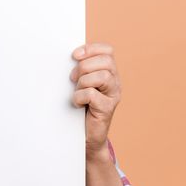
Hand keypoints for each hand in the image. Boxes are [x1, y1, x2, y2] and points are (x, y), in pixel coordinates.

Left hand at [69, 42, 121, 156]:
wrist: (85, 136)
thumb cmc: (80, 107)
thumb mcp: (80, 84)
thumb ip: (81, 70)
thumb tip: (70, 56)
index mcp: (109, 72)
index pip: (107, 51)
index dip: (91, 49)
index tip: (74, 56)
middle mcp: (115, 82)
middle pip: (106, 61)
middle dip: (84, 66)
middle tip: (72, 78)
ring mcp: (113, 96)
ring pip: (102, 76)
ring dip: (83, 82)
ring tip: (76, 91)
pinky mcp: (107, 109)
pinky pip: (92, 94)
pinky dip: (80, 97)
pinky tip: (77, 104)